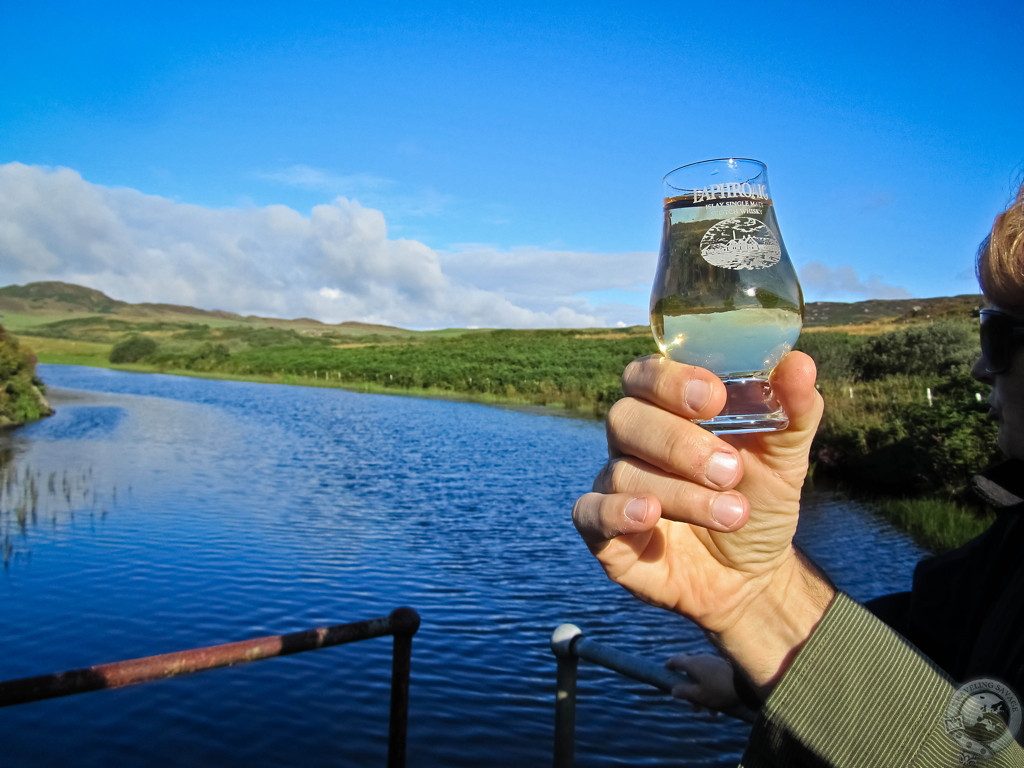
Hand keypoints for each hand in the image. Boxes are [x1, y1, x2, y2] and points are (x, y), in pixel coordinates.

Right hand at [573, 352, 832, 687]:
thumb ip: (793, 410)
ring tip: (734, 515)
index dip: (671, 380)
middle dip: (678, 442)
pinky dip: (617, 511)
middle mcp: (634, 441)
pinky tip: (650, 515)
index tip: (715, 398)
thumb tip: (799, 364)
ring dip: (681, 493)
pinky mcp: (606, 535)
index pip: (646, 374)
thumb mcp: (785, 456)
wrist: (754, 575)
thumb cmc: (760, 499)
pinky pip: (590, 512)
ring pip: (623, 472)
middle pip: (626, 418)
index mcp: (667, 408)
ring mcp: (615, 486)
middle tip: (730, 470)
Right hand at [665, 653, 756, 722]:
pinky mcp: (724, 666)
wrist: (748, 684)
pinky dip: (712, 690)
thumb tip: (673, 690)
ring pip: (703, 678)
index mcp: (693, 663)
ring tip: (710, 712)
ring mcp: (714, 661)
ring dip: (703, 693)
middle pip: (690, 673)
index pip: (675, 660)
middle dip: (690, 691)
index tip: (666, 673)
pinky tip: (720, 707)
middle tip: (694, 708)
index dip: (669, 667)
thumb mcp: (699, 695)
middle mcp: (702, 659)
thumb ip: (684, 693)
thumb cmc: (720, 690)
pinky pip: (713, 678)